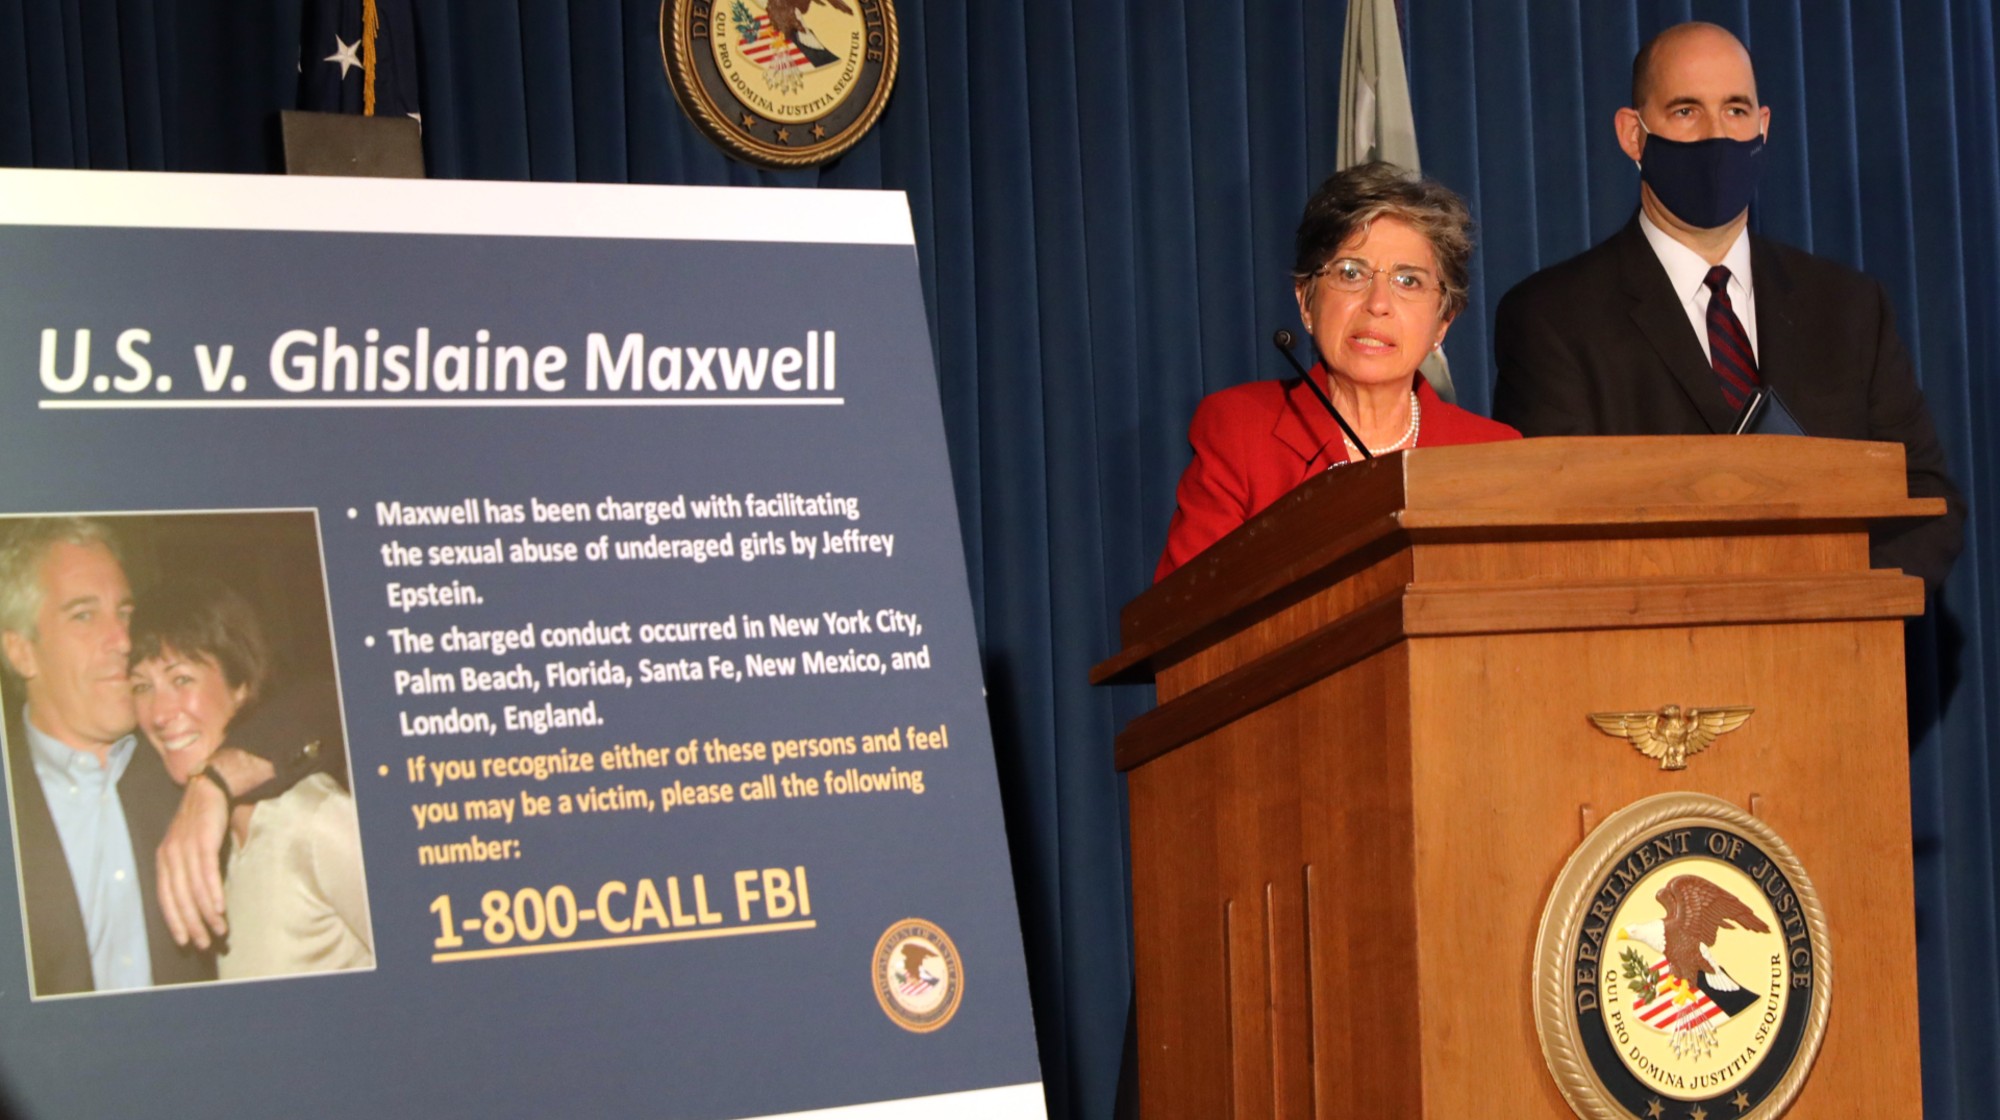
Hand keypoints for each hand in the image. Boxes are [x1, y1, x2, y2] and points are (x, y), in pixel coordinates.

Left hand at [156, 776, 229, 948]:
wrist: (209, 786)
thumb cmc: (201, 818)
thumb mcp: (188, 845)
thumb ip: (189, 869)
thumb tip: (200, 895)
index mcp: (163, 859)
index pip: (165, 898)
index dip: (174, 921)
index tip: (185, 940)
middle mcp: (169, 856)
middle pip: (179, 898)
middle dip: (191, 923)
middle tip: (203, 943)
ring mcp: (184, 848)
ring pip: (193, 889)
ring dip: (206, 914)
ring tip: (219, 930)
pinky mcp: (202, 841)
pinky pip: (206, 872)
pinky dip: (212, 892)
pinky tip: (219, 908)